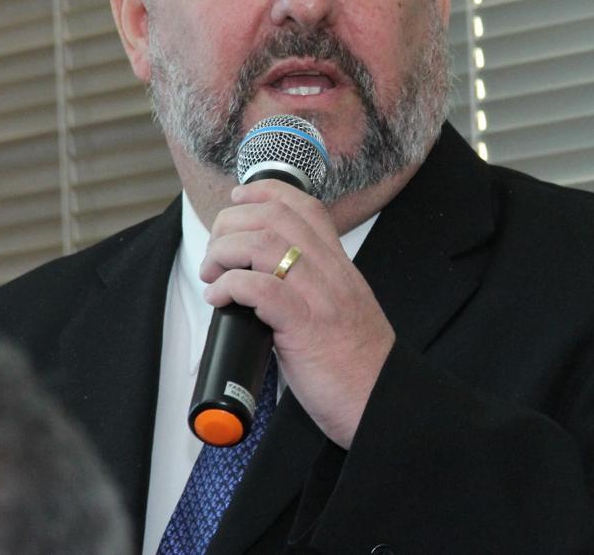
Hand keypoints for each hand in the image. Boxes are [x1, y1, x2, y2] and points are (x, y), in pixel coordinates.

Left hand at [199, 179, 394, 448]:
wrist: (381, 401)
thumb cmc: (355, 365)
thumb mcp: (339, 309)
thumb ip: (312, 287)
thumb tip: (264, 279)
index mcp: (339, 266)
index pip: (305, 206)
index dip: (266, 192)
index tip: (239, 199)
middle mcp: (332, 273)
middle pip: (276, 218)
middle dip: (233, 224)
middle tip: (216, 252)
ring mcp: (320, 297)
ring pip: (265, 245)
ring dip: (226, 252)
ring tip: (212, 273)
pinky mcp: (306, 327)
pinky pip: (262, 289)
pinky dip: (231, 285)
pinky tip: (220, 297)